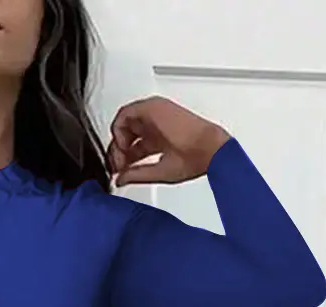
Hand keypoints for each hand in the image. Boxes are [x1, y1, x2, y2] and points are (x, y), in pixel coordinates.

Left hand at [106, 96, 230, 185]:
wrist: (208, 148)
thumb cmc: (194, 159)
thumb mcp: (159, 171)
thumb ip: (137, 174)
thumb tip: (119, 179)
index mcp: (159, 139)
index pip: (133, 147)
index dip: (122, 160)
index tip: (120, 172)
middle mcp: (155, 125)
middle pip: (126, 134)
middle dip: (118, 152)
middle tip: (119, 167)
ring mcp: (152, 115)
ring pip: (123, 122)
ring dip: (117, 142)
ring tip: (122, 158)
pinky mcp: (151, 107)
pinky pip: (124, 114)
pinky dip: (119, 130)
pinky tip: (124, 146)